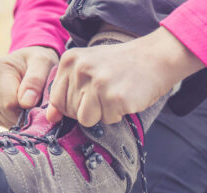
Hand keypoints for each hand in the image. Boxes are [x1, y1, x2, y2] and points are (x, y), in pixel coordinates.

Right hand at [0, 46, 58, 127]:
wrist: (29, 64)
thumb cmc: (37, 61)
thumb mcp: (42, 62)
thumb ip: (35, 80)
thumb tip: (26, 103)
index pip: (10, 102)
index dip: (30, 106)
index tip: (42, 98)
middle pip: (9, 113)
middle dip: (28, 111)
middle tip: (40, 100)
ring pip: (9, 120)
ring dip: (25, 116)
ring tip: (32, 101)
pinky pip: (8, 124)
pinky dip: (20, 120)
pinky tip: (25, 107)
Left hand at [46, 27, 203, 125]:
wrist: (156, 58)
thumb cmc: (122, 65)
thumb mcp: (89, 68)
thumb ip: (67, 90)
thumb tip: (50, 117)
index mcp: (70, 60)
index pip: (57, 99)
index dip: (74, 105)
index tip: (90, 96)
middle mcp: (81, 70)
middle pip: (71, 112)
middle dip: (89, 109)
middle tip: (107, 93)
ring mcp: (98, 84)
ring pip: (86, 119)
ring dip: (102, 114)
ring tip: (115, 96)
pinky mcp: (114, 97)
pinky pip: (108, 120)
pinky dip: (118, 114)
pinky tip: (126, 97)